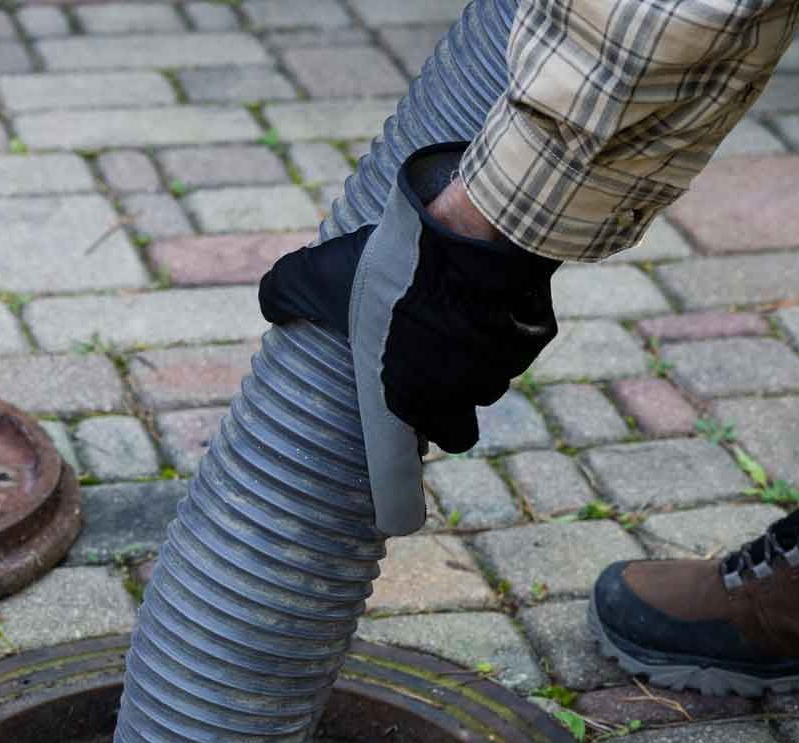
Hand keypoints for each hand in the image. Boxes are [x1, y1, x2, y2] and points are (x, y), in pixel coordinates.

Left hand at [258, 143, 558, 452]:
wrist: (469, 234)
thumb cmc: (390, 267)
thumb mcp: (321, 277)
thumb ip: (285, 294)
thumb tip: (269, 304)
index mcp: (409, 398)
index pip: (415, 453)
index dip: (411, 448)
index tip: (407, 431)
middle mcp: (459, 397)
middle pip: (460, 428)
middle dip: (446, 410)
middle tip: (430, 374)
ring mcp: (500, 370)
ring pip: (488, 382)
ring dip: (474, 367)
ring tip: (455, 324)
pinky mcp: (529, 340)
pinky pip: (516, 345)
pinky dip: (504, 331)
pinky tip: (487, 301)